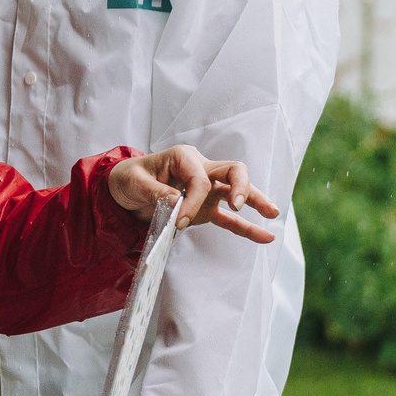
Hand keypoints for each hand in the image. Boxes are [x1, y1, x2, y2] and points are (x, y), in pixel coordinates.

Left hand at [108, 145, 279, 243]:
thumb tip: (176, 201)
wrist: (123, 190)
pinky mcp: (207, 208)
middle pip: (232, 171)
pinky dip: (246, 227)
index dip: (193, 201)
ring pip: (237, 192)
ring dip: (255, 201)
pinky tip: (265, 237)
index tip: (179, 221)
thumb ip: (156, 191)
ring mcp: (207, 190)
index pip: (200, 179)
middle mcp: (201, 169)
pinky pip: (229, 218)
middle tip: (235, 204)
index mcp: (184, 157)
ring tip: (272, 214)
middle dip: (240, 186)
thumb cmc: (128, 179)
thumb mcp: (134, 182)